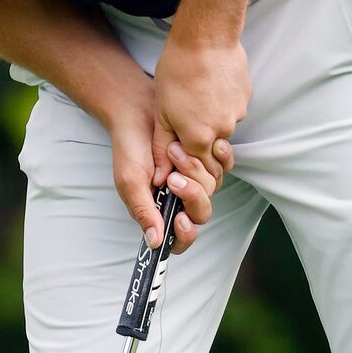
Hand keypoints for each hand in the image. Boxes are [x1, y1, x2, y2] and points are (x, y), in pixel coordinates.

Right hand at [107, 76, 228, 255]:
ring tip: (173, 148)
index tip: (180, 218)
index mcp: (160, 210)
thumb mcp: (130, 181)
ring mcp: (195, 179)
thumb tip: (155, 242)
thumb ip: (143, 211)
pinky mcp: (206, 160)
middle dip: (191, 195)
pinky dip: (212, 156)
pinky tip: (197, 144)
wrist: (139, 109)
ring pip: (211, 188)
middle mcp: (179, 198)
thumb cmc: (129, 146)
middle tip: (173, 177)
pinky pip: (222, 167)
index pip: (179, 238)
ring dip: (194, 168)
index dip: (185, 235)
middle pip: (201, 213)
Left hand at [152, 36, 250, 190]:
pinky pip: (234, 108)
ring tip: (198, 93)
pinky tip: (211, 84)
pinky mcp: (246, 97)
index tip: (180, 143)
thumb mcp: (161, 112)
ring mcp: (238, 113)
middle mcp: (223, 131)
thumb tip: (160, 177)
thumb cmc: (177, 72)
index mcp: (199, 139)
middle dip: (202, 138)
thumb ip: (162, 147)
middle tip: (189, 111)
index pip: (198, 165)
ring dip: (212, 117)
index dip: (188, 157)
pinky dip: (223, 102)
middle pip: (214, 149)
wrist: (205, 38)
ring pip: (225, 126)